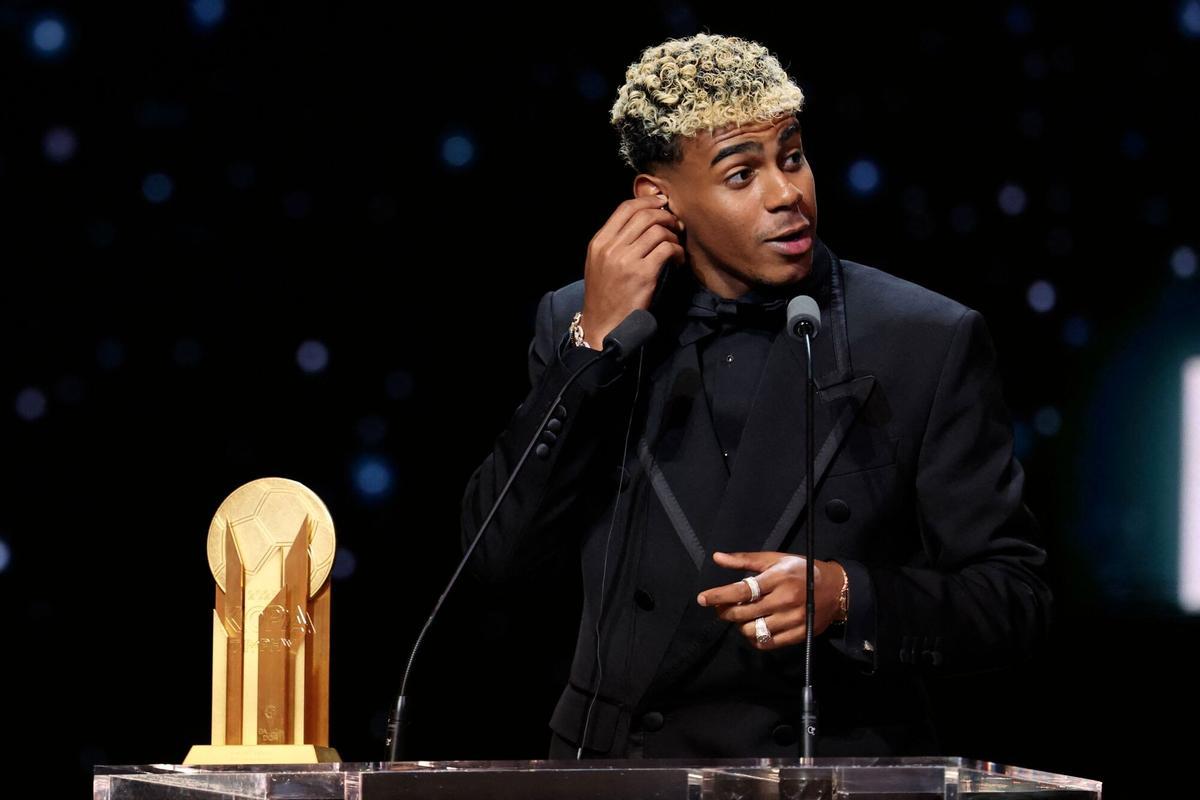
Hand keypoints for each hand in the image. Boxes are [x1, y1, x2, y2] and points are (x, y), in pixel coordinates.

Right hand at [580, 195, 685, 345]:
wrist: (603, 325)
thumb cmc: (604, 296)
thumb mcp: (599, 263)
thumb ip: (614, 242)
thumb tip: (641, 221)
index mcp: (599, 242)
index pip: (625, 208)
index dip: (647, 200)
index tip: (661, 203)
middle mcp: (611, 248)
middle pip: (644, 215)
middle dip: (665, 215)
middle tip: (675, 224)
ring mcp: (626, 260)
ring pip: (658, 230)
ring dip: (673, 234)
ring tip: (676, 245)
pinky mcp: (643, 274)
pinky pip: (667, 249)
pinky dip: (677, 251)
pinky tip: (678, 260)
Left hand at [696, 551, 845, 650]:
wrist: (836, 589)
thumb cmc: (801, 570)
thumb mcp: (774, 559)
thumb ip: (744, 560)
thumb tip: (717, 557)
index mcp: (778, 579)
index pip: (742, 590)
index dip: (719, 596)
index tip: (702, 598)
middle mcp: (785, 600)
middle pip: (743, 613)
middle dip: (725, 612)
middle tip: (721, 608)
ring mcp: (793, 620)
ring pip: (753, 630)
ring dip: (740, 625)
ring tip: (742, 617)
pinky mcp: (799, 635)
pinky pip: (767, 643)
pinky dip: (754, 638)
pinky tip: (753, 628)